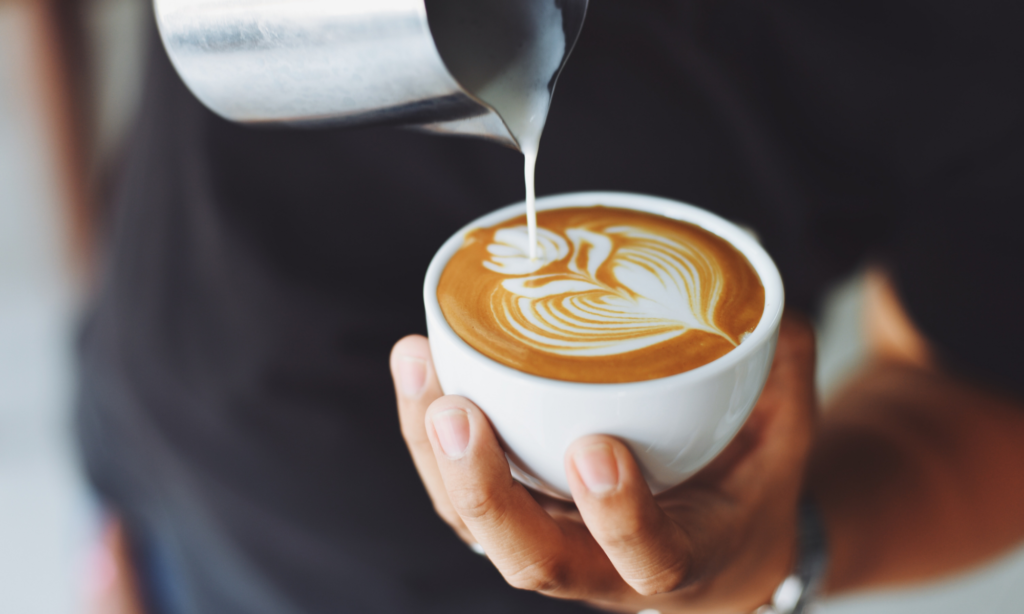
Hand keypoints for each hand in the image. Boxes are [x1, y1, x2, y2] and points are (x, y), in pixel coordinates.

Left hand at [391, 315, 816, 612]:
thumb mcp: (783, 437)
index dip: (619, 514)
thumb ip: (779, 360)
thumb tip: (753, 254)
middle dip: (484, 489)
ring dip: (435, 450)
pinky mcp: (516, 518)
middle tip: (458, 410)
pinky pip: (457, 491)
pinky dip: (428, 431)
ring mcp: (551, 545)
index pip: (648, 557)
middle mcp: (603, 570)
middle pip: (531, 557)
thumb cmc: (748, 490)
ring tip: (418, 362)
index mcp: (681, 560)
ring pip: (476, 524)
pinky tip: (418, 363)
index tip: (598, 448)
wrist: (718, 553)